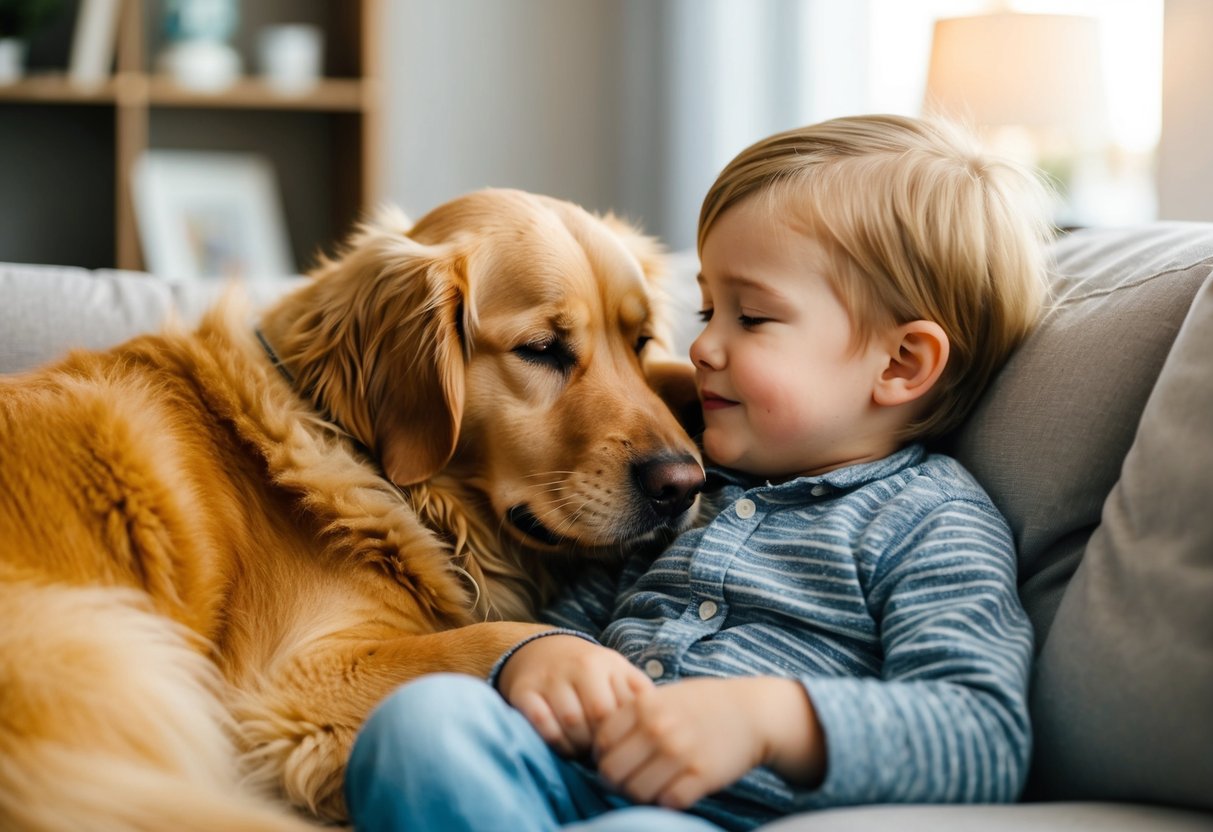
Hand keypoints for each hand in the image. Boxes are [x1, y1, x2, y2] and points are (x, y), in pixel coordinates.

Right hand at [497, 635, 653, 757]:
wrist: (540, 651)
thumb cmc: (588, 672)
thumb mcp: (617, 672)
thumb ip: (639, 694)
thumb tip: (665, 724)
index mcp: (608, 663)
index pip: (625, 707)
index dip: (627, 734)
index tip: (625, 745)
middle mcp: (579, 666)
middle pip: (599, 716)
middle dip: (603, 743)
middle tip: (603, 754)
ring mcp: (550, 678)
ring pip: (571, 723)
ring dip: (579, 746)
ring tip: (583, 749)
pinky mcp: (524, 691)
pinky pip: (542, 725)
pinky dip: (554, 742)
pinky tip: (562, 744)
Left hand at [593, 676, 824, 808]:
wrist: (753, 712)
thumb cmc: (705, 703)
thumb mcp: (665, 696)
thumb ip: (633, 715)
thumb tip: (602, 745)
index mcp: (645, 706)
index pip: (601, 742)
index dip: (602, 756)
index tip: (614, 759)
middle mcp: (658, 729)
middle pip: (611, 772)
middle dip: (615, 781)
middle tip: (627, 780)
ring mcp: (680, 753)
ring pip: (636, 792)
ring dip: (640, 795)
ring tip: (651, 786)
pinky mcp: (701, 776)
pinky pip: (667, 802)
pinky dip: (667, 801)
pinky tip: (674, 790)